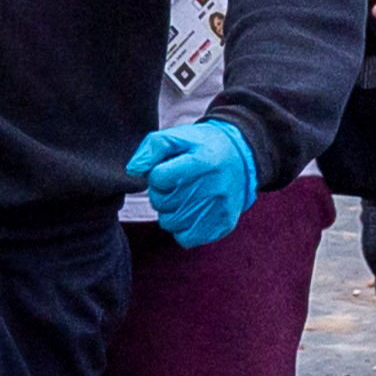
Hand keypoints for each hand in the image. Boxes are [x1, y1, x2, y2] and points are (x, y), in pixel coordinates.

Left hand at [126, 121, 256, 247]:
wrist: (241, 157)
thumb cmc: (203, 147)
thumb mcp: (178, 136)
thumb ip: (152, 147)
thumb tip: (133, 169)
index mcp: (201, 163)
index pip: (157, 177)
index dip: (157, 173)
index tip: (169, 169)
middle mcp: (212, 189)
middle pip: (161, 202)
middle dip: (161, 192)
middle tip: (176, 183)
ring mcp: (219, 210)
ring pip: (169, 222)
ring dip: (170, 211)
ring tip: (183, 196)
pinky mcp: (223, 225)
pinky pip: (185, 239)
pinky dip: (182, 228)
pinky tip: (189, 212)